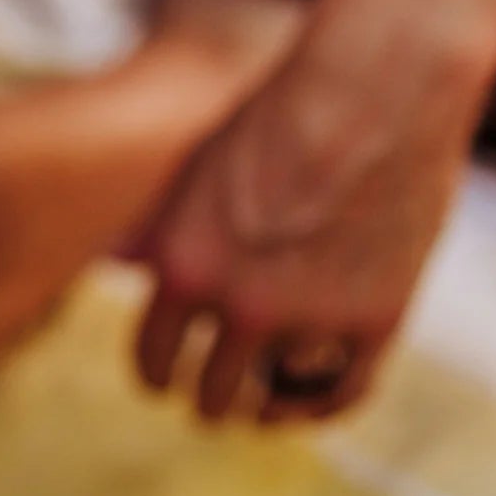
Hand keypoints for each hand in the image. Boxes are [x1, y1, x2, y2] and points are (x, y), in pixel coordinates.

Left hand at [132, 0, 495, 420]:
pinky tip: (310, 401)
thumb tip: (120, 266)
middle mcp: (238, 302)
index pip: (152, 359)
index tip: (164, 386)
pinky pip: (341, 393)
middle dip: (209, 401)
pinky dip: (321, 403)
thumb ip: (162, 233)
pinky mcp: (375, 317)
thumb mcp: (193, 173)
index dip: (157, 380)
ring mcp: (310, 315)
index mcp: (181, 266)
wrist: (372, 87)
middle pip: (211, 394)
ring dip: (265, 408)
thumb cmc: (277, 117)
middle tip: (212, 404)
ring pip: (273, 400)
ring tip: (261, 408)